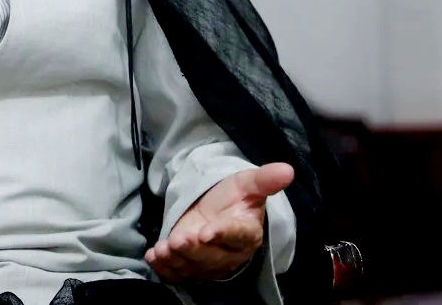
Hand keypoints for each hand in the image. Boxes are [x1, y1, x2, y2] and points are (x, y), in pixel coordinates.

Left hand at [145, 162, 292, 282]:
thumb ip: (264, 179)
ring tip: (162, 250)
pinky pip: (181, 272)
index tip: (206, 231)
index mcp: (247, 232)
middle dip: (193, 250)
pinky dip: (166, 268)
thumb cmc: (234, 197)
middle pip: (212, 256)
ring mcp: (210, 262)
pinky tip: (154, 258)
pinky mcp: (193, 266)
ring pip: (195, 266)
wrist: (218, 211)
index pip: (236, 234)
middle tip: (177, 240)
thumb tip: (287, 170)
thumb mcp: (247, 183)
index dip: (221, 233)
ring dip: (177, 260)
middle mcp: (230, 252)